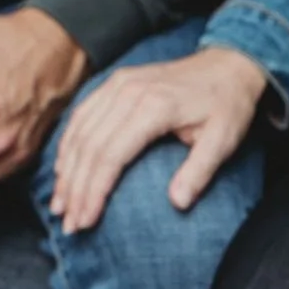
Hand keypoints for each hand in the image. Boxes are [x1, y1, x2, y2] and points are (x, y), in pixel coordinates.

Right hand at [51, 45, 266, 232]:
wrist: (228, 65)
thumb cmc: (227, 105)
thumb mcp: (223, 141)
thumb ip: (199, 172)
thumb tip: (178, 203)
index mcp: (154, 107)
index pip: (111, 155)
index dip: (94, 191)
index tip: (86, 220)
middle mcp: (129, 92)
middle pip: (89, 146)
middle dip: (76, 189)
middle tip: (70, 223)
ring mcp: (119, 84)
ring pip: (80, 131)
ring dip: (67, 171)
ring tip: (60, 205)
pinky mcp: (116, 82)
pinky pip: (82, 114)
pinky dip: (69, 144)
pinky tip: (64, 170)